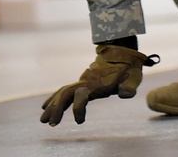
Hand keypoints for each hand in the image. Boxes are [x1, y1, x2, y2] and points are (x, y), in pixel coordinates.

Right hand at [40, 45, 158, 125]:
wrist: (122, 55)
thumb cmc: (129, 69)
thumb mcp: (133, 76)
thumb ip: (129, 86)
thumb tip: (126, 94)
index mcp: (96, 83)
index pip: (82, 95)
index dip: (79, 108)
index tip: (79, 122)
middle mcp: (86, 82)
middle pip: (67, 94)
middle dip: (57, 108)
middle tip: (50, 123)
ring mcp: (82, 82)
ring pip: (63, 93)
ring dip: (53, 106)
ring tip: (43, 120)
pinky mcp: (82, 84)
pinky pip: (64, 91)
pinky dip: (55, 99)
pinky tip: (46, 107)